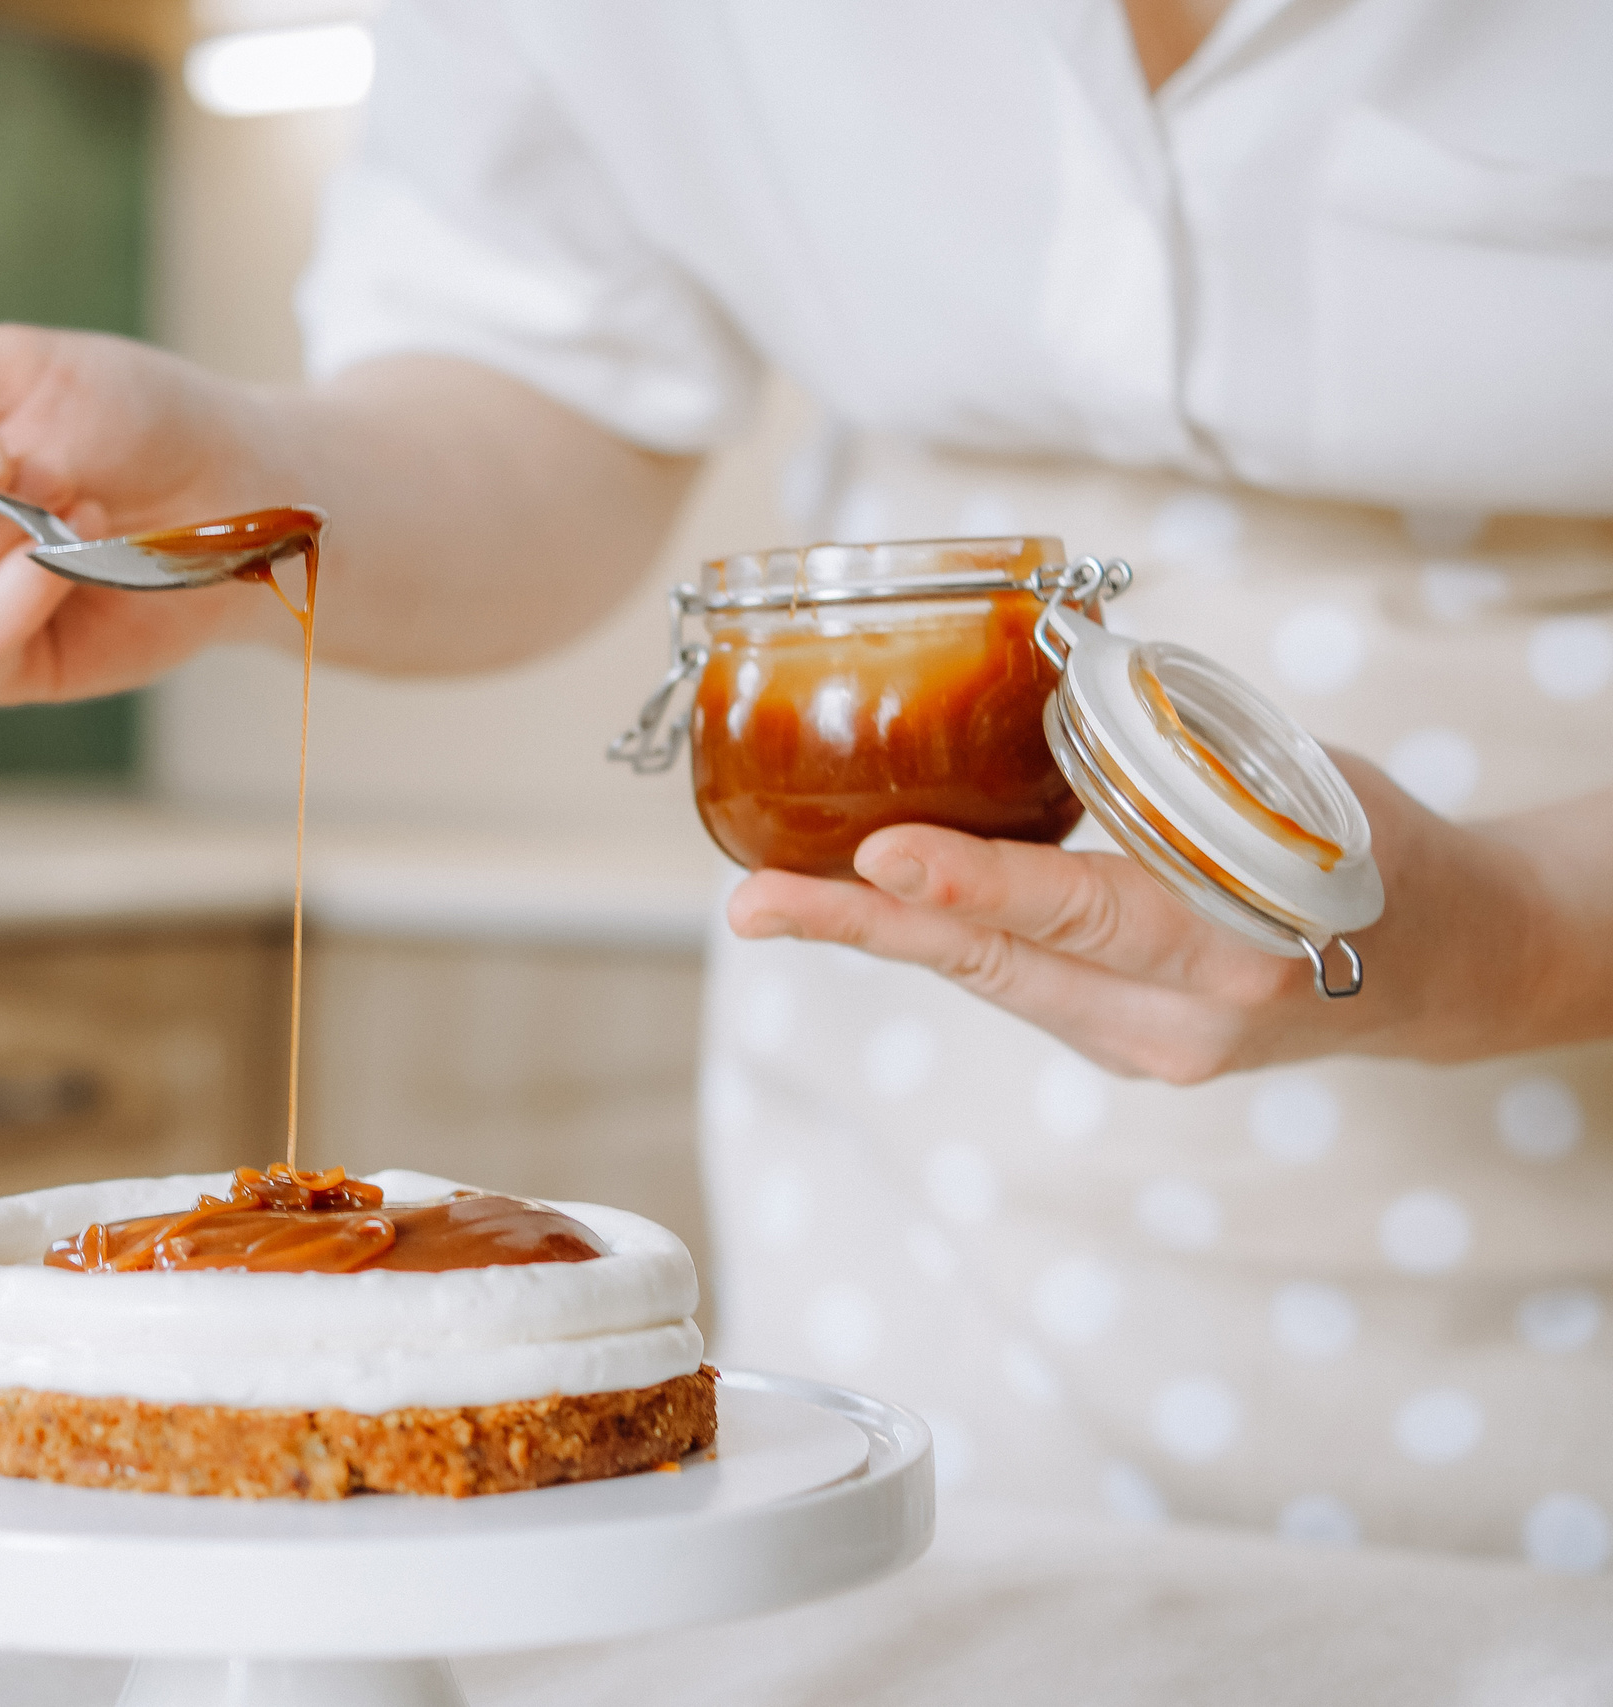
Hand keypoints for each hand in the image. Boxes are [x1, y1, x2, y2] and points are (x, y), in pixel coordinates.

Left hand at [723, 754, 1582, 1081]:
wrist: (1457, 966)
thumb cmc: (1377, 845)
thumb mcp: (1301, 785)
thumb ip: (1176, 763)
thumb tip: (1043, 691)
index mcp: (1239, 944)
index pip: (1084, 913)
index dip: (976, 886)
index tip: (882, 856)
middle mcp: (1183, 1019)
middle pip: (999, 966)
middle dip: (866, 928)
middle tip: (753, 904)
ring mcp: (1148, 1050)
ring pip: (989, 980)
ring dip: (878, 936)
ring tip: (771, 902)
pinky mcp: (1124, 1051)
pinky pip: (1015, 984)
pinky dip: (944, 941)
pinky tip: (864, 904)